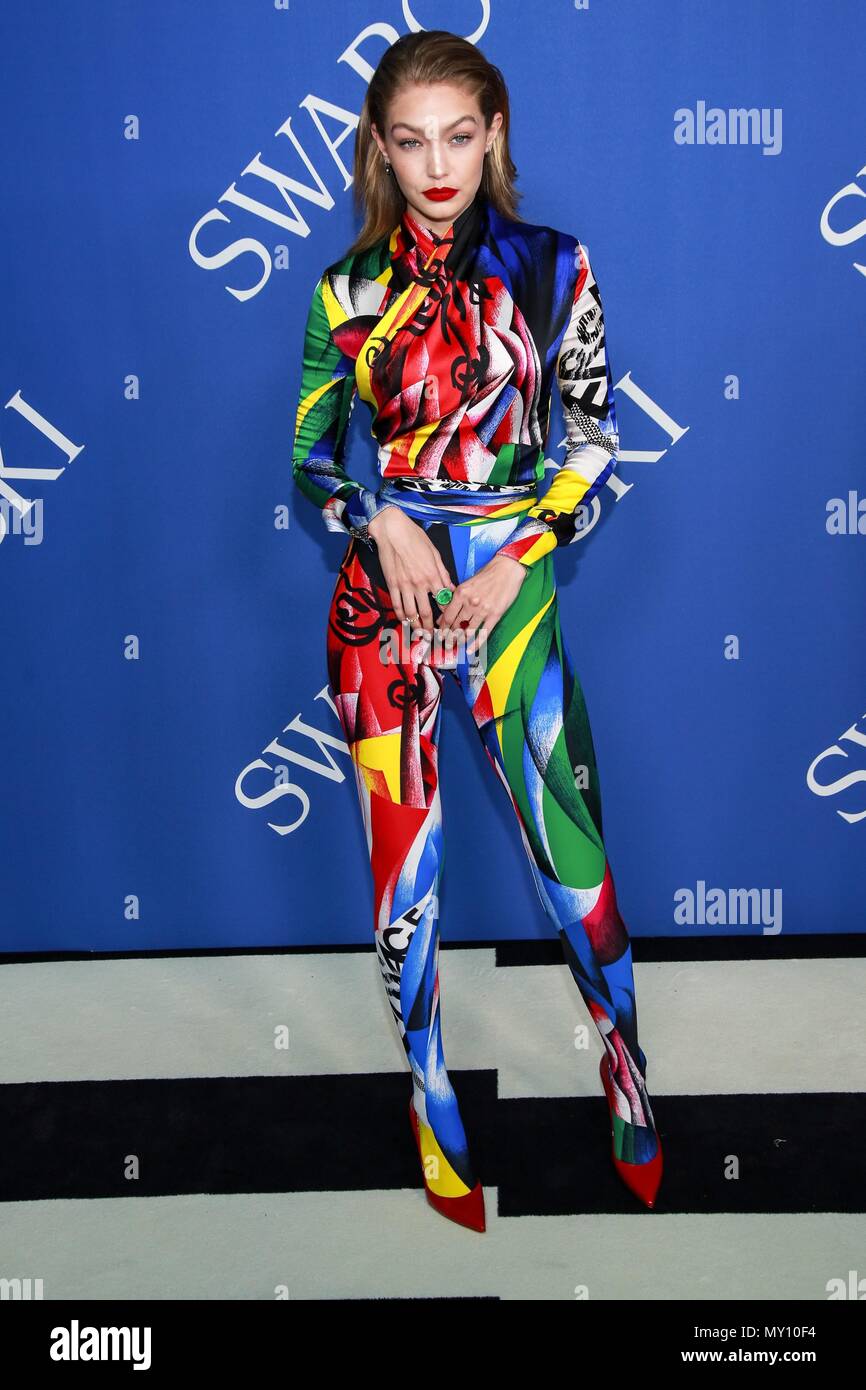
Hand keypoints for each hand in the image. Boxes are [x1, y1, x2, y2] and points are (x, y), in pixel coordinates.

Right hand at [367, 505, 454, 635]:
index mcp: (432, 575)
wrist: (392, 531)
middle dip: (431, 627)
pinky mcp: (392, 584)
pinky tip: (404, 622)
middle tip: (434, 636)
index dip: (447, 613)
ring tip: (419, 634)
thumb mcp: (435, 553)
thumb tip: (450, 587)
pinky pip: (396, 604)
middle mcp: (419, 583)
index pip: (443, 600)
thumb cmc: (415, 537)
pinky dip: (400, 616)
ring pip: (411, 612)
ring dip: (416, 626)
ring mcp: (404, 585)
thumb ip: (443, 573)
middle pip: (427, 612)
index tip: (449, 622)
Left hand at [435, 552, 528, 658]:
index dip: (442, 628)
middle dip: (449, 637)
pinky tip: (470, 650)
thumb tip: (444, 616)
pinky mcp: (495, 615)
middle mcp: (470, 603)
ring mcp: (483, 610)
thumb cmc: (488, 573)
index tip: (439, 635)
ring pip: (467, 631)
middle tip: (445, 645)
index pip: (447, 616)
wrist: (507, 568)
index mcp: (461, 593)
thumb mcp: (468, 584)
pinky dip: (476, 644)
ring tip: (455, 647)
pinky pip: (483, 633)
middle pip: (455, 625)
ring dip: (460, 641)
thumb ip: (456, 600)